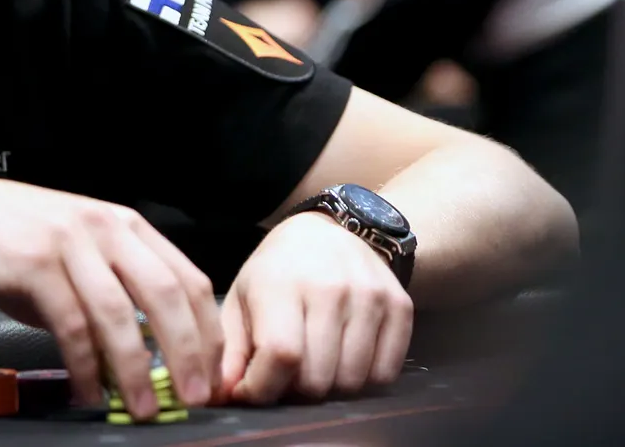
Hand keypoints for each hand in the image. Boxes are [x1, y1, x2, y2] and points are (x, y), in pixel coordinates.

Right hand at [0, 178, 220, 419]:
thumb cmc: (9, 239)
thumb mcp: (74, 255)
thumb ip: (110, 294)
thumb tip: (147, 355)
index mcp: (123, 225)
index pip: (187, 279)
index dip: (207, 333)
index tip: (211, 376)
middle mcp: (103, 228)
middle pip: (166, 294)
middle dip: (188, 354)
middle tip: (194, 399)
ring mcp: (68, 243)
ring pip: (120, 314)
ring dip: (137, 369)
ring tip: (143, 409)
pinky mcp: (33, 263)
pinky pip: (71, 324)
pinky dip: (86, 364)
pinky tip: (90, 391)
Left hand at [218, 212, 412, 404]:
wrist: (329, 230)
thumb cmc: (277, 270)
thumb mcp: (243, 298)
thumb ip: (230, 349)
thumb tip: (224, 394)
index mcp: (283, 284)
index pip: (281, 354)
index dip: (264, 388)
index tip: (253, 391)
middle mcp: (330, 288)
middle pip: (317, 377)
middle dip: (296, 390)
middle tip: (287, 375)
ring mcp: (370, 297)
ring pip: (352, 382)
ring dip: (330, 388)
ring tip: (316, 365)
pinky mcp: (400, 307)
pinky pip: (385, 374)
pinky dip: (363, 379)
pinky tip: (345, 359)